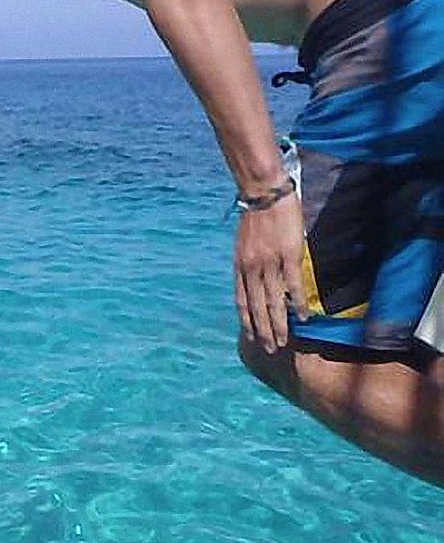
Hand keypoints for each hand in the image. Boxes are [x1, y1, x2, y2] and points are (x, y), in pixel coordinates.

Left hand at [234, 193, 309, 353]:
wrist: (264, 193)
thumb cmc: (256, 217)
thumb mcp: (244, 243)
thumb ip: (248, 263)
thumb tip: (254, 278)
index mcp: (240, 266)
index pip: (241, 300)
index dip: (246, 320)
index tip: (250, 337)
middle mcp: (251, 269)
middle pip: (256, 307)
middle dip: (262, 330)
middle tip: (269, 349)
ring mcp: (269, 263)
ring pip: (273, 301)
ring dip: (278, 324)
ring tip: (283, 341)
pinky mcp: (288, 256)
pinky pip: (293, 285)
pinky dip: (297, 303)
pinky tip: (302, 317)